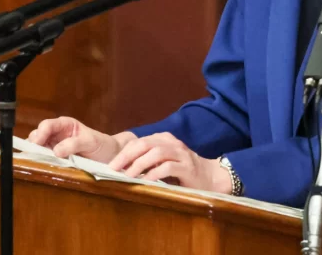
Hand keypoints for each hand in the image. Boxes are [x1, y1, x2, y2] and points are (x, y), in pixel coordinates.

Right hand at [26, 117, 135, 162]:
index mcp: (65, 125)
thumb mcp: (91, 141)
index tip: (37, 144)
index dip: (40, 133)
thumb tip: (56, 151)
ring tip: (38, 163)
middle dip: (34, 145)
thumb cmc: (101, 144)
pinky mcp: (56, 160)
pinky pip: (44, 160)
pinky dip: (41, 163)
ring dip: (36, 155)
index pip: (47, 125)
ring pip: (37, 149)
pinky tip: (42, 167)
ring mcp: (54, 147)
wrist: (110, 156)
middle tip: (35, 156)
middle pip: (37, 136)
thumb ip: (74, 144)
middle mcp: (57, 134)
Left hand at [107, 132, 231, 193]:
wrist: (210, 177)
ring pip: (156, 153)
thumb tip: (122, 169)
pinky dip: (155, 173)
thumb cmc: (183, 171)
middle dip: (127, 156)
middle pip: (145, 144)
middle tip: (114, 169)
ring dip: (139, 164)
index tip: (111, 165)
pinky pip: (168, 167)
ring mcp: (181, 154)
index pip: (139, 142)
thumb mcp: (163, 162)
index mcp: (164, 139)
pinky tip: (146, 181)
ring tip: (128, 176)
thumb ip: (147, 161)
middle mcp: (172, 143)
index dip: (123, 152)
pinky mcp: (188, 167)